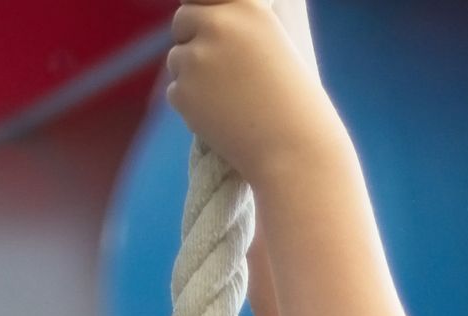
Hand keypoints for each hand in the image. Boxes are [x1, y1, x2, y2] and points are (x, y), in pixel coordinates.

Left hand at [164, 0, 332, 185]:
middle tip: (216, 74)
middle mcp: (218, 23)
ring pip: (176, 59)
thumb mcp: (271, 47)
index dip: (205, 20)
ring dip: (193, 78)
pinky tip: (221, 119)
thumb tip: (203, 26)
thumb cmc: (289, 103)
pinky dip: (191, 107)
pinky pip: (175, 92)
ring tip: (228, 101)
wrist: (293, 150)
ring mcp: (197, 57)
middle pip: (182, 21)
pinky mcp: (184, 91)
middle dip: (192, 43)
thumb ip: (236, 31)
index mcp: (245, 6)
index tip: (214, 37)